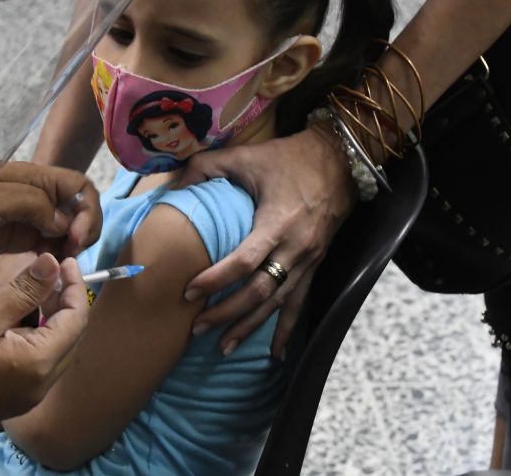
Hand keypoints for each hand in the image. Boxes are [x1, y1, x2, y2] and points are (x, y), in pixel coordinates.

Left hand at [0, 162, 100, 260]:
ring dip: (70, 245)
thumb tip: (63, 221)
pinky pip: (47, 243)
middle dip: (83, 230)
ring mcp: (25, 216)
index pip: (79, 186)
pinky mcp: (15, 236)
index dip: (87, 211)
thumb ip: (31, 205)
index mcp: (31, 177)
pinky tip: (45, 268)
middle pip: (77, 208)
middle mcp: (34, 195)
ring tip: (58, 265)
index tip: (74, 237)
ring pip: (65, 228)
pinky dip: (54, 254)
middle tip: (70, 255)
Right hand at [0, 253, 87, 429]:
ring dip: (51, 320)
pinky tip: (15, 321)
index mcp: (38, 365)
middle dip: (65, 302)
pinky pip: (39, 365)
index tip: (65, 261)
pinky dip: (37, 339)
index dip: (76, 287)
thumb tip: (53, 264)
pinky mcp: (14, 401)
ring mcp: (28, 398)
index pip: (77, 320)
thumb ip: (24, 289)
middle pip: (72, 337)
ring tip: (28, 293)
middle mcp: (41, 387)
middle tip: (49, 272)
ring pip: (56, 351)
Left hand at [175, 126, 356, 356]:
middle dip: (227, 313)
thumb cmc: (287, 159)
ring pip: (277, 304)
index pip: (244, 261)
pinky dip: (286, 329)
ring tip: (224, 347)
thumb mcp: (245, 157)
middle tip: (196, 328)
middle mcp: (296, 248)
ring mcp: (309, 261)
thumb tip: (172, 183)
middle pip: (259, 291)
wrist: (338, 161)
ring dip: (250, 327)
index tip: (188, 292)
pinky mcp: (315, 265)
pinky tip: (275, 353)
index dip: (216, 279)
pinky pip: (299, 303)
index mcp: (277, 223)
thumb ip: (205, 167)